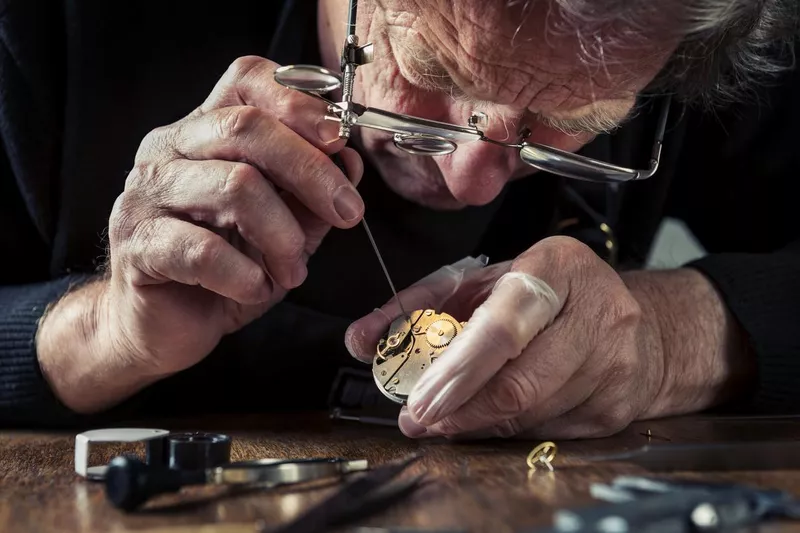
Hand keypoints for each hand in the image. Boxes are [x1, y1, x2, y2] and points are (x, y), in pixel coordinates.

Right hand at [37, 56, 363, 411]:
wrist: (161, 327)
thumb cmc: (223, 271)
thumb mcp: (284, 227)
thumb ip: (313, 194)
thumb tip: (351, 162)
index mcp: (204, 132)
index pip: (247, 80)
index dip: (300, 102)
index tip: (341, 141)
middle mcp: (169, 150)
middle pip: (247, 128)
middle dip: (312, 171)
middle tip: (347, 213)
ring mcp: (147, 194)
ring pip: (235, 186)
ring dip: (283, 235)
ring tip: (293, 271)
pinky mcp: (138, 244)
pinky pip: (204, 250)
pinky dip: (246, 275)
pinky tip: (255, 288)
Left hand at [346, 237, 752, 438]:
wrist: (640, 323)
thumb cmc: (549, 295)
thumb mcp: (487, 281)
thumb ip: (420, 305)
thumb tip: (363, 339)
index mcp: (558, 267)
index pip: (504, 326)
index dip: (457, 370)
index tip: (420, 399)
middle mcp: (597, 312)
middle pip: (520, 381)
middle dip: (461, 410)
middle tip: (421, 419)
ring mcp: (614, 363)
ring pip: (532, 413)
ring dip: (479, 423)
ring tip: (448, 418)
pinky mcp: (618, 407)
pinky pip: (549, 431)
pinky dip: (510, 430)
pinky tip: (493, 417)